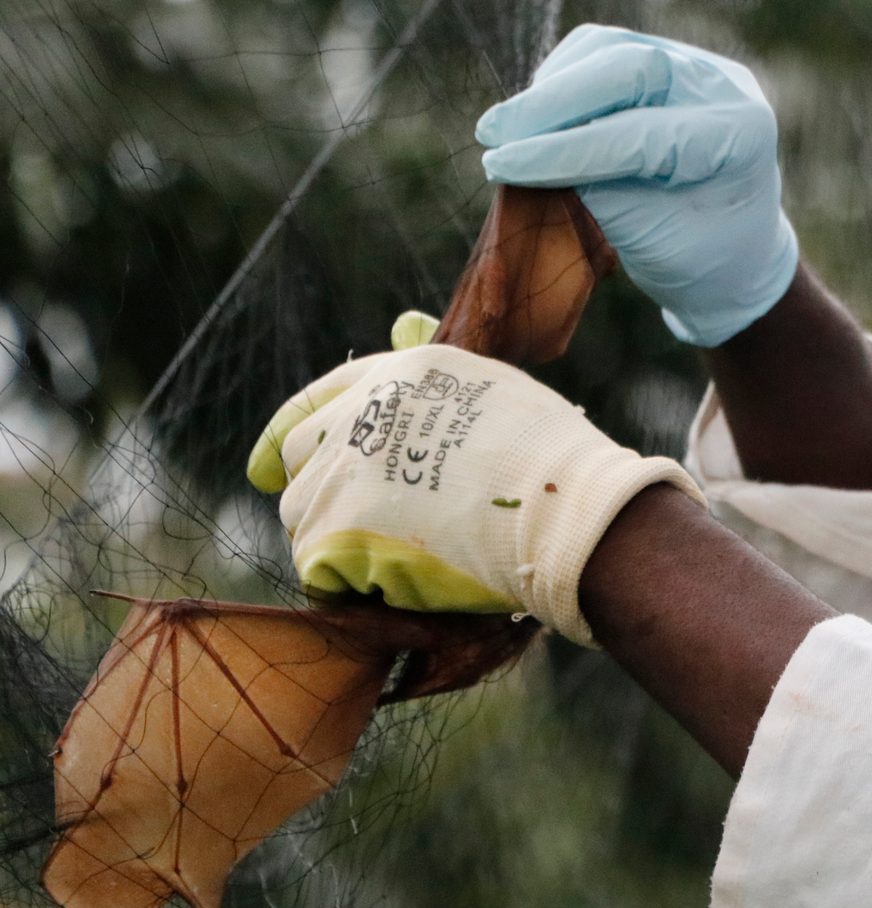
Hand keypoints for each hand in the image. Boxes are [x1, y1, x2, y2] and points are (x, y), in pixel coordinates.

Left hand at [245, 312, 704, 643]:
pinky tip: (388, 588)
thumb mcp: (489, 390)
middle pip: (300, 453)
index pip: (320, 397)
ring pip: (302, 512)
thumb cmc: (549, 457)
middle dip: (315, 488)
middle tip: (349, 525)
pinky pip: (316, 566)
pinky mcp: (339, 529)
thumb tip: (401, 320)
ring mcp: (344, 470)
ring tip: (383, 560)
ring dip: (331, 538)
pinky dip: (345, 583)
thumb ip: (431, 374)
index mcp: (398, 374)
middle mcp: (361, 413)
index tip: (269, 467)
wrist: (566, 510)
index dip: (291, 433)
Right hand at [475, 25, 799, 346]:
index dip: (564, 151)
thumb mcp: (649, 237)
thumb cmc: (698, 258)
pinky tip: (537, 113)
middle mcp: (725, 88)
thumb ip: (596, 189)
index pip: (639, 134)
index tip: (502, 166)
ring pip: (609, 49)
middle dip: (552, 101)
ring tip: (510, 128)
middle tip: (492, 133)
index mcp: (738, 137)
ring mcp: (698, 65)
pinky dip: (563, 78)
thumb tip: (525, 148)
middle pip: (628, 67)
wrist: (734, 253)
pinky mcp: (667, 59)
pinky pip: (604, 50)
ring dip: (552, 86)